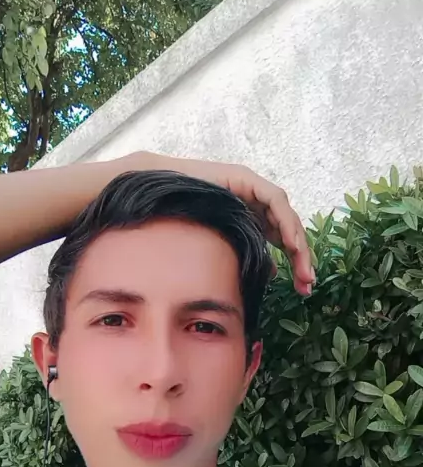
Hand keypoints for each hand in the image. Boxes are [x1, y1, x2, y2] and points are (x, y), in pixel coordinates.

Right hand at [131, 152, 314, 295]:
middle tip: (308, 283)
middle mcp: (257, 203)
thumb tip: (273, 274)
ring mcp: (252, 189)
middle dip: (301, 257)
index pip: (283, 240)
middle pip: (289, 230)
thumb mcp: (223, 246)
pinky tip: (290, 242)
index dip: (296, 262)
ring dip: (298, 242)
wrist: (157, 199)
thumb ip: (248, 256)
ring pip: (287, 216)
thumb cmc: (182, 223)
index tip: (304, 287)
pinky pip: (275, 200)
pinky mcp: (246, 179)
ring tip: (303, 267)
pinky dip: (284, 221)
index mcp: (253, 218)